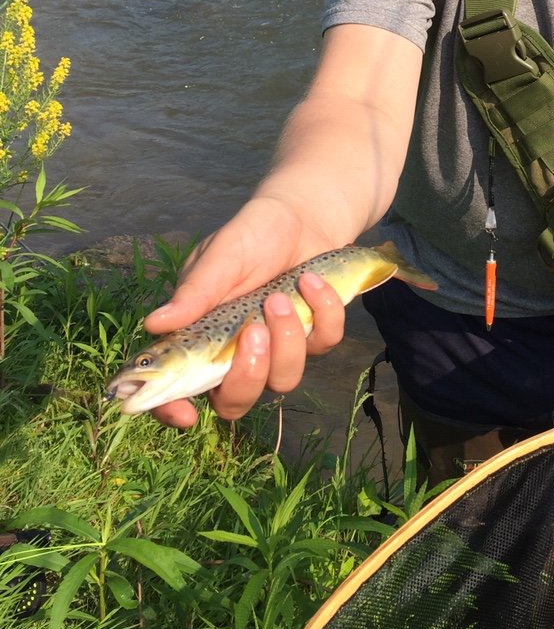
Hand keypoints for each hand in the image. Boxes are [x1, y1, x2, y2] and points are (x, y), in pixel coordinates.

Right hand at [142, 197, 345, 427]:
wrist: (302, 216)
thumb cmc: (250, 235)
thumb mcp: (220, 256)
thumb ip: (195, 291)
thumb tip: (154, 324)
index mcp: (200, 338)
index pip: (178, 389)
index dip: (173, 410)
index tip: (185, 412)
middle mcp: (236, 353)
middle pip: (236, 401)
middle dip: (247, 375)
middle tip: (254, 330)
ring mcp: (277, 350)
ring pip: (283, 380)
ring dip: (286, 339)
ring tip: (281, 296)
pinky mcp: (314, 336)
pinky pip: (323, 343)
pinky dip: (321, 311)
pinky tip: (311, 280)